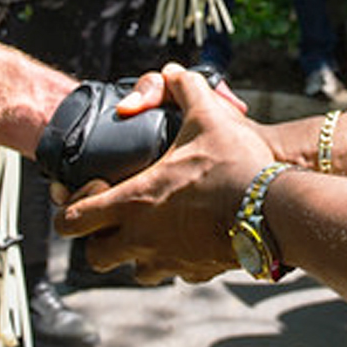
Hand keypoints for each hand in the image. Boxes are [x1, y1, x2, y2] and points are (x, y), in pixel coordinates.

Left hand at [57, 66, 275, 281]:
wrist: (276, 210)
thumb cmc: (236, 165)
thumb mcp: (208, 116)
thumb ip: (184, 89)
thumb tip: (173, 72)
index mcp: (133, 202)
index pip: (70, 221)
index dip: (70, 207)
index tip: (94, 189)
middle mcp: (142, 239)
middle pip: (96, 255)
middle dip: (100, 237)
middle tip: (119, 214)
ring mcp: (169, 261)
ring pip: (134, 271)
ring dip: (136, 252)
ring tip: (155, 227)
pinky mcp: (196, 273)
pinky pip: (175, 275)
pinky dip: (175, 260)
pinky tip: (190, 237)